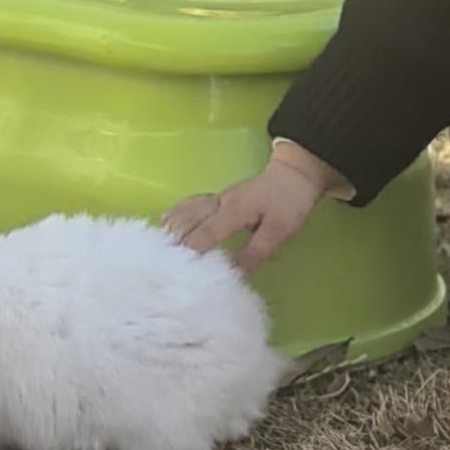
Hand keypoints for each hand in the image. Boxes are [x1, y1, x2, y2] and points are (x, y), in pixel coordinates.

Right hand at [162, 144, 341, 275]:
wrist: (295, 173)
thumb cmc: (290, 202)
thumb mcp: (279, 231)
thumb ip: (256, 253)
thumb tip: (234, 276)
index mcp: (234, 211)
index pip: (205, 233)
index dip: (189, 250)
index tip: (173, 268)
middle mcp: (220, 203)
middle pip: (188, 220)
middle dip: (172, 240)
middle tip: (156, 263)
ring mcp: (217, 198)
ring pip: (186, 210)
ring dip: (170, 227)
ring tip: (154, 246)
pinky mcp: (218, 198)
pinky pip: (191, 204)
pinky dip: (176, 214)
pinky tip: (166, 222)